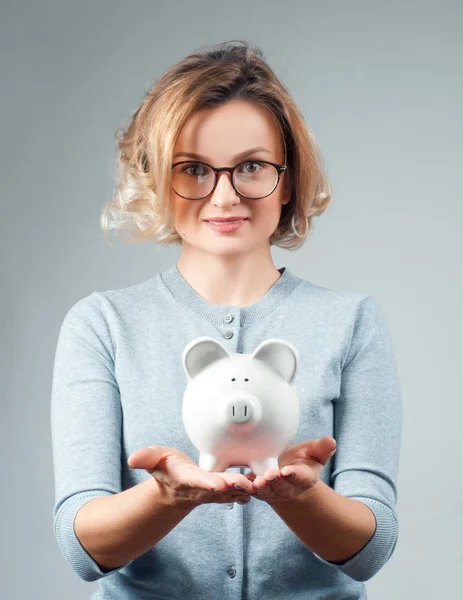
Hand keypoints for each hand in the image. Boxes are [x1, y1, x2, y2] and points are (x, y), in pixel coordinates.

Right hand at [127, 446, 253, 508]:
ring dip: (247, 487)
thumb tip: (132, 459)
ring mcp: (216, 491)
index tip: (218, 482)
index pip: (198, 482)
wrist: (175, 488)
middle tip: (245, 481)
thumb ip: (146, 458)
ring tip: (261, 480)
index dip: (209, 483)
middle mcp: (204, 488)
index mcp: (187, 480)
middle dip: (232, 485)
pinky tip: (266, 478)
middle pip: (220, 488)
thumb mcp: (155, 460)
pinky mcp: (226, 489)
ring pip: (234, 490)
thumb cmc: (166, 470)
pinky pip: (241, 489)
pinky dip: (252, 485)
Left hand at [246, 436, 336, 505]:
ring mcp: (271, 490)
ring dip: (259, 487)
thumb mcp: (314, 454)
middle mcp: (287, 487)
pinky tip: (236, 481)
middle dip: (275, 481)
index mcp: (303, 478)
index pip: (299, 477)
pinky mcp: (257, 490)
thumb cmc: (302, 462)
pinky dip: (243, 487)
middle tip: (269, 475)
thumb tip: (331, 441)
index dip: (294, 475)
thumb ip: (322, 449)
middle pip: (281, 486)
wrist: (288, 475)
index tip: (288, 471)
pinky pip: (248, 490)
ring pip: (264, 491)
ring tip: (255, 482)